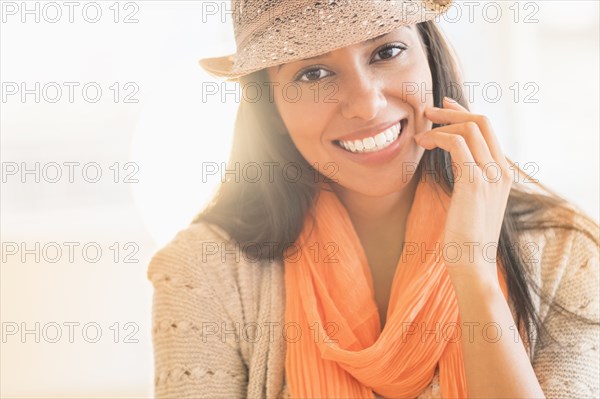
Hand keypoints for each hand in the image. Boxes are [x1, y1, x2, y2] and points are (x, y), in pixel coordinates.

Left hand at [414, 97, 511, 285]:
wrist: (472, 265)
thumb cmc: (465, 239)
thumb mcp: (470, 202)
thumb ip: (468, 178)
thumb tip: (454, 159)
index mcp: (502, 174)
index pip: (487, 131)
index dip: (464, 114)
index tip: (444, 107)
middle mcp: (501, 171)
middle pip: (482, 122)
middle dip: (452, 111)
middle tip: (427, 110)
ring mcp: (491, 175)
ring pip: (470, 128)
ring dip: (441, 124)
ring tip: (419, 133)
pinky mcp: (474, 182)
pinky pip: (457, 144)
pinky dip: (437, 138)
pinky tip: (423, 145)